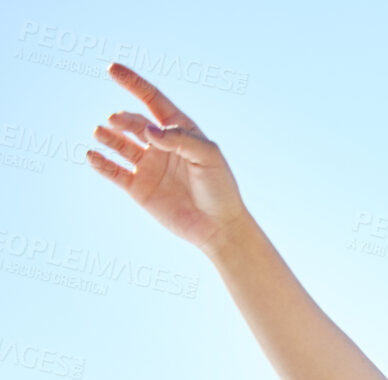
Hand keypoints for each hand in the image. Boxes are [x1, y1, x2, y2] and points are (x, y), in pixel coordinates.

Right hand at [86, 62, 247, 253]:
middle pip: (134, 123)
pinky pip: (113, 171)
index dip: (133, 83)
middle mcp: (161, 146)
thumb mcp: (208, 156)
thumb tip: (148, 130)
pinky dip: (101, 163)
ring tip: (101, 132)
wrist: (218, 227)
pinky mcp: (138, 188)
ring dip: (109, 136)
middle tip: (117, 120)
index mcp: (180, 131)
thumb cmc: (219, 188)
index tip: (112, 69)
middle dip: (124, 119)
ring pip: (120, 144)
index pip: (153, 100)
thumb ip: (180, 139)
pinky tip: (92, 155)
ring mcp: (148, 166)